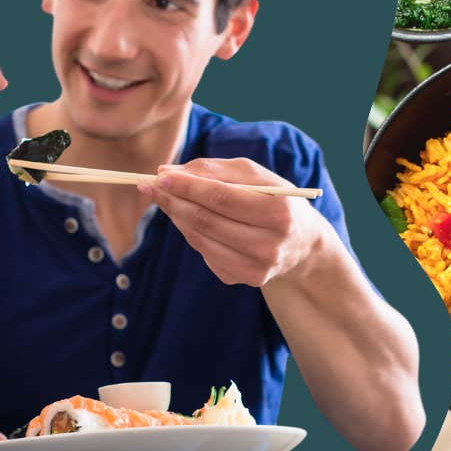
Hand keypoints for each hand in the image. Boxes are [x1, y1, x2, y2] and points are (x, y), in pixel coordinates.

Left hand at [138, 157, 326, 286]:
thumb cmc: (274, 200)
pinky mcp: (244, 280)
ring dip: (176, 216)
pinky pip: (205, 253)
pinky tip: (189, 219)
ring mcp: (257, 268)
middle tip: (149, 184)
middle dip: (173, 200)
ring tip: (164, 197)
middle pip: (206, 221)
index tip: (160, 175)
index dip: (187, 186)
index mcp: (279, 213)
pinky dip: (191, 233)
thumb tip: (169, 172)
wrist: (301, 243)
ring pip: (200, 239)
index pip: (222, 198)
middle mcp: (269, 245)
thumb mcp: (256, 176)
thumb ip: (215, 169)